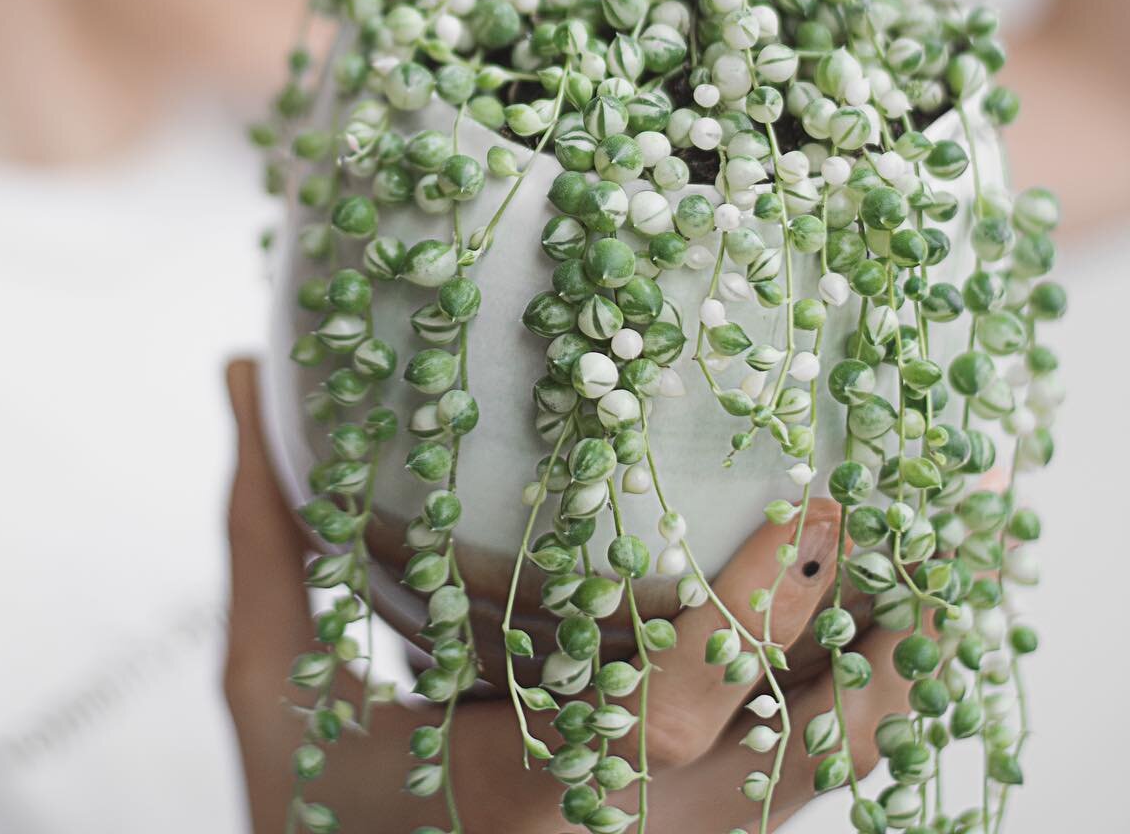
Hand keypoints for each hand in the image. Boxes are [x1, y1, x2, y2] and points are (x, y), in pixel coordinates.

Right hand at [223, 359, 917, 833]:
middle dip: (863, 634)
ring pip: (823, 779)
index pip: (661, 709)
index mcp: (513, 792)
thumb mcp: (271, 683)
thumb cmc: (304, 822)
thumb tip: (241, 370)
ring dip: (882, 675)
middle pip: (796, 751)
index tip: (810, 505)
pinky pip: (796, 787)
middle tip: (884, 510)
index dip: (752, 612)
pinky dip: (845, 711)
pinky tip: (854, 640)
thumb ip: (264, 528)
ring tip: (919, 572)